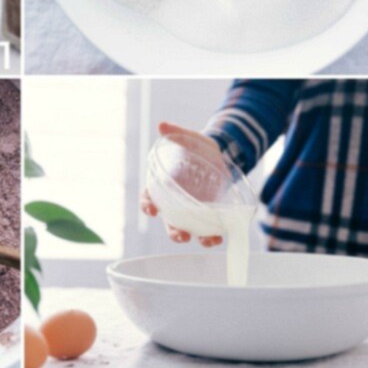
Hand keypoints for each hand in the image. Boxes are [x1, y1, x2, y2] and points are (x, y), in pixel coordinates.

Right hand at [141, 120, 225, 245]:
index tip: (152, 210)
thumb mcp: (189, 138)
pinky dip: (212, 237)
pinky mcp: (207, 215)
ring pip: (188, 230)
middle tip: (182, 235)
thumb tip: (162, 126)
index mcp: (163, 186)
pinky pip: (206, 230)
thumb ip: (176, 133)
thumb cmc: (198, 147)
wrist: (220, 154)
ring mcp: (191, 211)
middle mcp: (175, 203)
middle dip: (174, 232)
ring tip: (208, 241)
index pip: (149, 199)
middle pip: (169, 222)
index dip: (147, 206)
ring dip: (196, 238)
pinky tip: (220, 238)